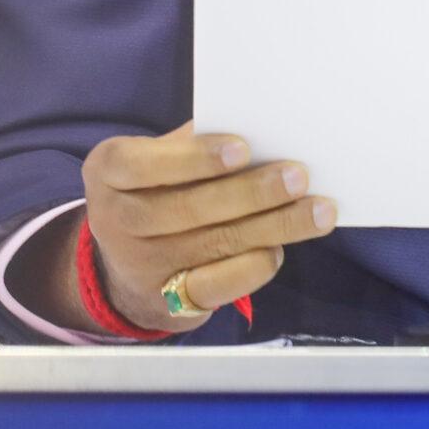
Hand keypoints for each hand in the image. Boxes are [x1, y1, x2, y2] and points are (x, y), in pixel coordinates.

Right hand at [74, 122, 336, 333]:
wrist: (127, 269)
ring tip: (319, 211)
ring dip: (274, 226)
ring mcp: (140, 266)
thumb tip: (266, 126)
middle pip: (186, 208)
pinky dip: (257, 263)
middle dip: (250, 192)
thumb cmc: (161, 190)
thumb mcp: (161, 159)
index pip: (139, 163)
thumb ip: (197, 143)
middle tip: (299, 176)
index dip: (192, 158)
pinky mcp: (167, 303)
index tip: (243, 148)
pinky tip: (282, 246)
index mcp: (109, 172)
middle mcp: (116, 220)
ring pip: (214, 244)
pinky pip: (221, 283)